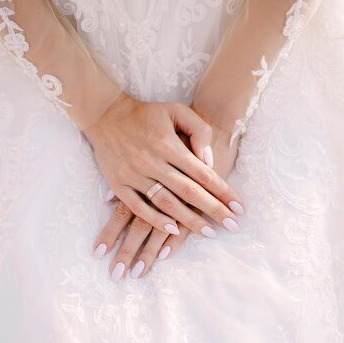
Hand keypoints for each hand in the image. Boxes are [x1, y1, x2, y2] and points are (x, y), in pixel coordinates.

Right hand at [85, 93, 241, 237]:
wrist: (104, 113)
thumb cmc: (146, 113)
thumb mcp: (176, 110)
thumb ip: (198, 130)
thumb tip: (209, 161)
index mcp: (168, 144)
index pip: (203, 174)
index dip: (223, 192)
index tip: (239, 208)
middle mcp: (152, 161)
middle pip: (189, 192)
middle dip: (214, 211)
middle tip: (232, 226)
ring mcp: (134, 174)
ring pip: (166, 203)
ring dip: (189, 220)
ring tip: (209, 232)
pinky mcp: (118, 184)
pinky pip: (138, 207)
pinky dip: (155, 219)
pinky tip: (173, 230)